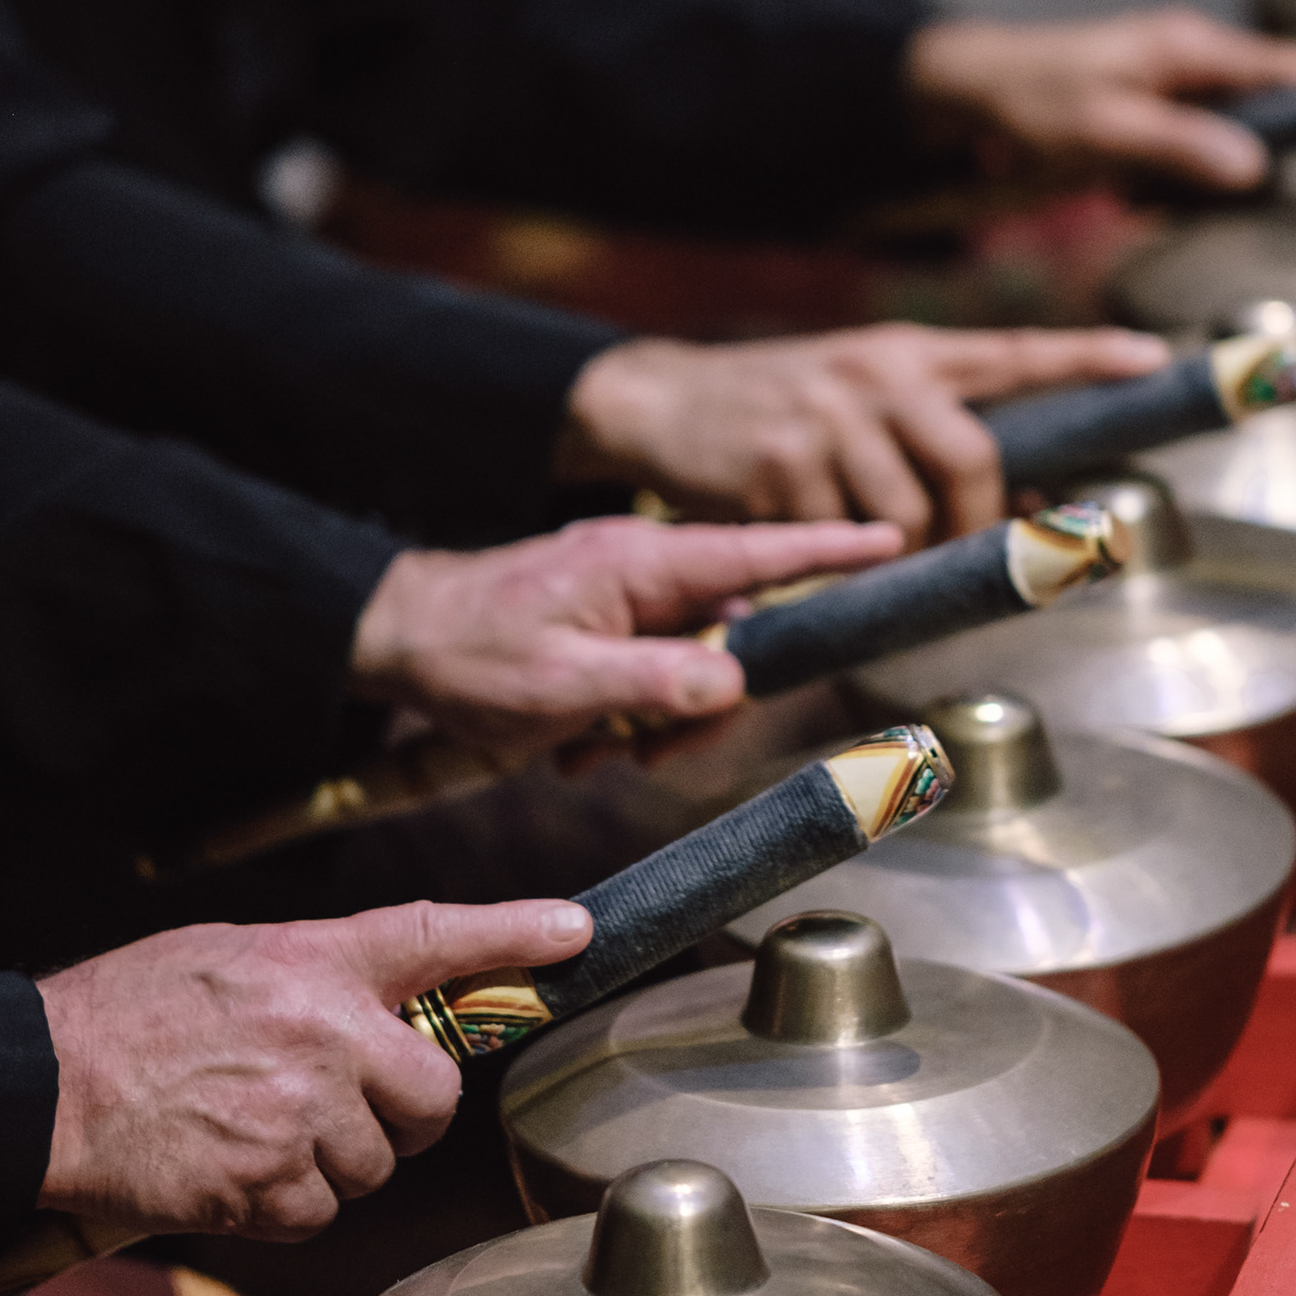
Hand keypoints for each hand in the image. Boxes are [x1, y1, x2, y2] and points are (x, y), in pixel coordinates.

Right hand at [36, 899, 590, 1236]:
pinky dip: (284, 1205)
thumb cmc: (122, 1018)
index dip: (514, 934)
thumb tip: (377, 1014)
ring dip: (331, 1164)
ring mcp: (303, 1113)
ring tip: (250, 1130)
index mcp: (312, 962)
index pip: (434, 936)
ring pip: (375, 1166)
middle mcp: (323, 1032)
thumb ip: (313, 979)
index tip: (573, 933)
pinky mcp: (271, 1185)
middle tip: (350, 1110)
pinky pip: (320, 1212)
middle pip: (433, 1097)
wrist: (36, 1086)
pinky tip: (229, 1170)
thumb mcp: (226, 959)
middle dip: (404, 1116)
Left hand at [349, 512, 901, 748]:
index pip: (758, 551)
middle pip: (737, 636)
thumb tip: (733, 683)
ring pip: (698, 671)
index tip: (896, 540)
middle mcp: (648, 574)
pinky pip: (658, 682)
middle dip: (709, 705)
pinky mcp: (612, 633)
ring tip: (591, 751)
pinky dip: (630, 723)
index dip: (831, 548)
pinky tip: (579, 746)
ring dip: (661, 726)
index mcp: (644, 563)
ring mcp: (630, 603)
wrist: (399, 643)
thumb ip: (654, 682)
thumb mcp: (561, 681)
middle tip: (649, 755)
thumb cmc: (470, 652)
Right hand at [560, 324, 1165, 541]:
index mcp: (906, 353)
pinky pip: (833, 542)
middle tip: (946, 550)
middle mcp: (876, 376)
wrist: (657, 398)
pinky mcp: (777, 466)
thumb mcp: (852, 386)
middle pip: (969, 461)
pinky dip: (826, 561)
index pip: (1013, 351)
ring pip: (903, 517)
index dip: (1085, 357)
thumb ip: (924, 427)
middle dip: (969, 524)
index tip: (1151, 358)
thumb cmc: (774, 408)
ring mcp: (827, 419)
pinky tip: (796, 543)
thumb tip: (1011, 496)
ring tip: (855, 548)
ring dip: (893, 555)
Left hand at [906, 8, 1295, 189]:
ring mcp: (1169, 95)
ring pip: (1232, 136)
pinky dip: (1188, 183)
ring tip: (1238, 190)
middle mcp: (1189, 65)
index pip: (1287, 64)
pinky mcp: (1146, 126)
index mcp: (1188, 50)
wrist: (958, 96)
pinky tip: (1163, 202)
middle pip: (1272, 101)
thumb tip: (1252, 167)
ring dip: (1236, 171)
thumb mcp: (1100, 127)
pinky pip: (1189, 157)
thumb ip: (1177, 146)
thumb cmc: (1025, 100)